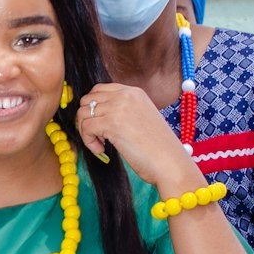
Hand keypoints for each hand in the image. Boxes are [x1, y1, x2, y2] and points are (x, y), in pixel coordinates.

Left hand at [76, 83, 202, 192]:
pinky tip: (102, 150)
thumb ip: (122, 111)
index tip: (100, 126)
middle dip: (86, 119)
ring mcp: (118, 107)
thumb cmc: (157, 148)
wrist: (170, 163)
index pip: (99, 90)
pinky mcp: (112, 123)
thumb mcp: (141, 118)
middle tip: (98, 137)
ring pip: (83, 113)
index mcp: (134, 92)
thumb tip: (95, 114)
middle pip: (87, 100)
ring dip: (86, 132)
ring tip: (101, 145)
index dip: (93, 108)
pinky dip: (89, 141)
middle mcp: (126, 95)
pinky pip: (86, 127)